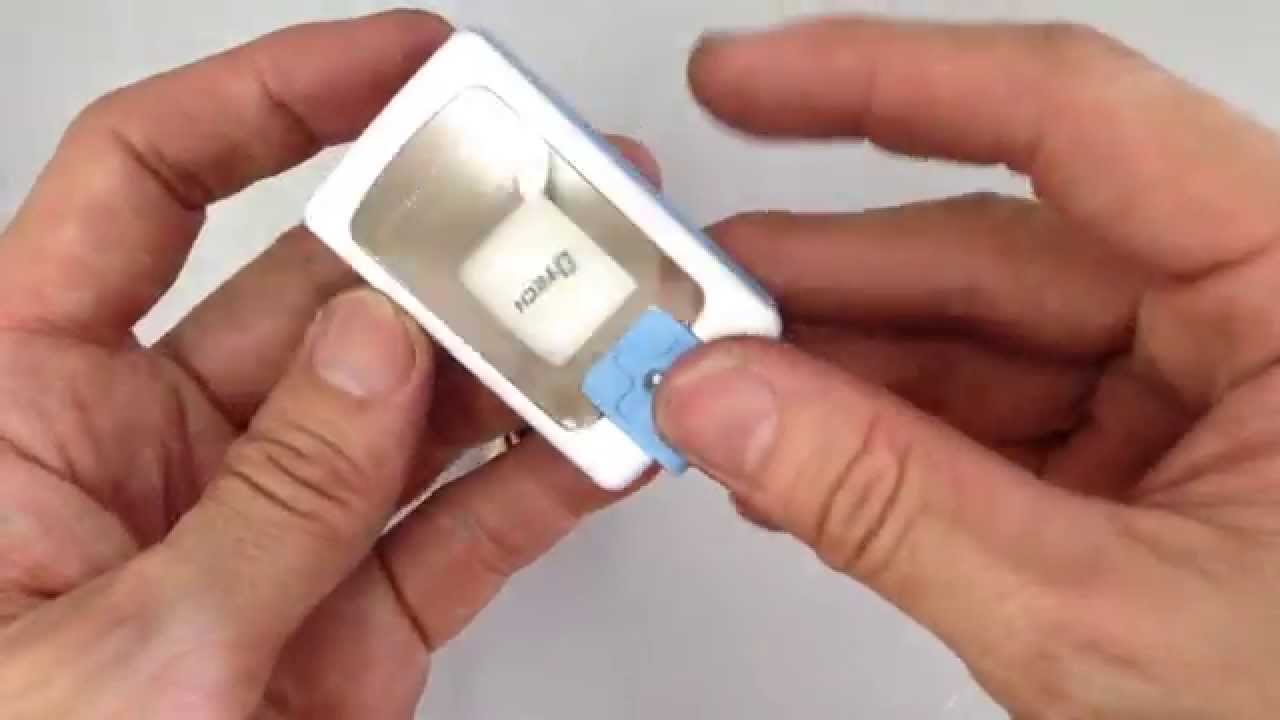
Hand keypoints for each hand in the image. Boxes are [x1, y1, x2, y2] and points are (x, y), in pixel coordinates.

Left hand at [0, 11, 656, 718]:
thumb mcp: (117, 653)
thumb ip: (267, 496)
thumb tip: (375, 345)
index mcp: (24, 405)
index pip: (147, 181)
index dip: (277, 97)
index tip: (404, 63)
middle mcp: (155, 446)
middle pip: (322, 287)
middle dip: (448, 237)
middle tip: (555, 200)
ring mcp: (272, 529)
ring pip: (415, 406)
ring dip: (519, 358)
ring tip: (614, 316)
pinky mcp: (352, 619)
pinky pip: (461, 527)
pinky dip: (541, 484)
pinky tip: (606, 440)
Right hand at [659, 18, 1279, 717]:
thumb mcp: (1097, 616)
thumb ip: (889, 501)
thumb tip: (727, 402)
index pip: (1070, 122)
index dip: (883, 85)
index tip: (746, 85)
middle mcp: (1252, 317)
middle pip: (993, 243)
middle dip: (821, 276)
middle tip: (692, 292)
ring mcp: (1197, 391)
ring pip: (975, 334)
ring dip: (834, 364)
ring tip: (720, 386)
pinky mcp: (1149, 457)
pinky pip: (991, 410)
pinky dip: (884, 433)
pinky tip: (797, 449)